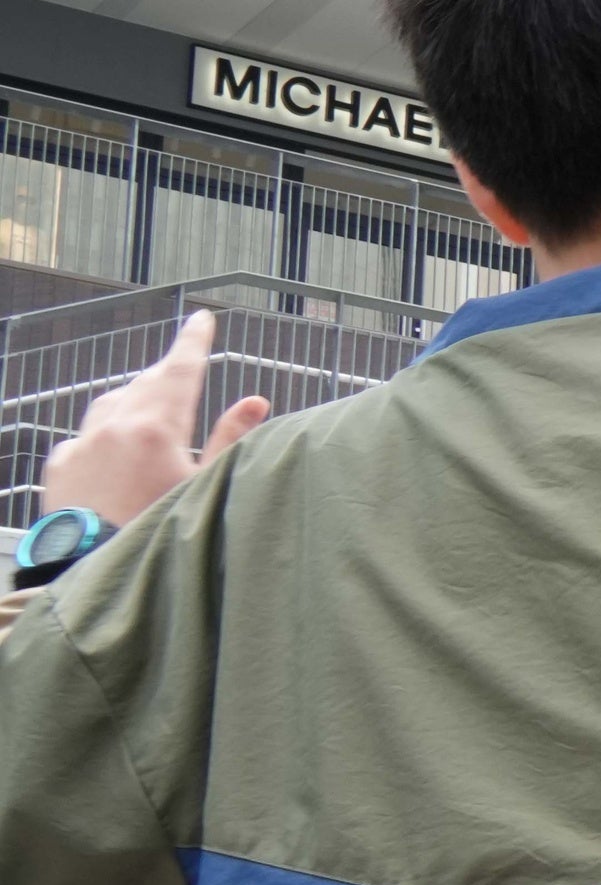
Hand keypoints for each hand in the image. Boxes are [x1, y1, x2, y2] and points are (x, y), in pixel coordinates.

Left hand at [40, 313, 270, 528]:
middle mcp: (114, 426)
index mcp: (156, 429)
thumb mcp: (206, 487)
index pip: (180, 369)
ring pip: (111, 403)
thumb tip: (255, 402)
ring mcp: (82, 443)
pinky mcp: (61, 465)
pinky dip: (104, 434)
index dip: (194, 340)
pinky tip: (114, 453)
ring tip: (152, 413)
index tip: (201, 318)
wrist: (98, 567)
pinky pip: (85, 435)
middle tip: (185, 368)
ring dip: (134, 399)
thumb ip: (230, 440)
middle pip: (146, 383)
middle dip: (168, 373)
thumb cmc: (161, 530)